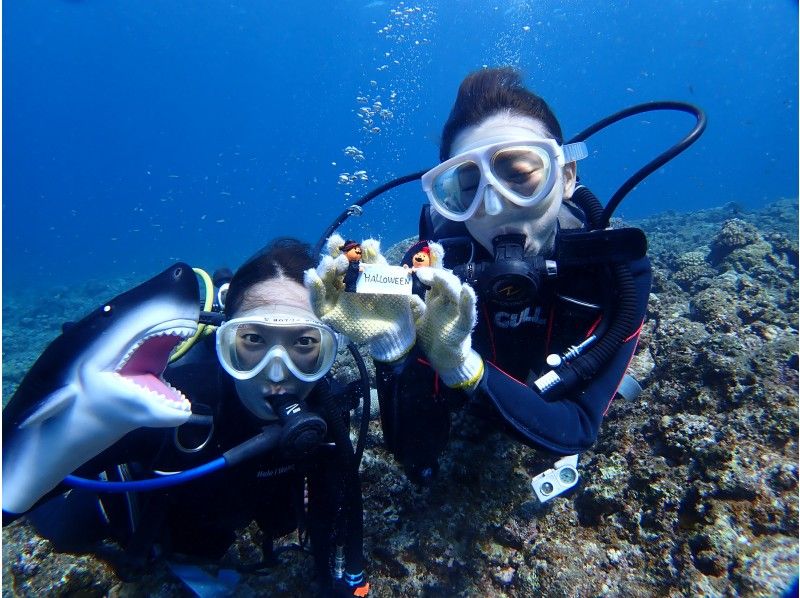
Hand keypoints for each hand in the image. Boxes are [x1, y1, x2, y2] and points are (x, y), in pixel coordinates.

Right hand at [305, 247, 416, 362]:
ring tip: (328, 263)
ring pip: (321, 282)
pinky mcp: (330, 314)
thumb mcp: (386, 279)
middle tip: (342, 258)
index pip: (342, 258)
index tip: (338, 240)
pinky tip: (312, 276)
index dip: (338, 248)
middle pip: (330, 269)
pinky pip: (317, 302)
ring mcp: (335, 299)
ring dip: (322, 271)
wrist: (397, 327)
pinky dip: (313, 289)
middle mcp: (342, 285)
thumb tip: (369, 242)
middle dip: (332, 259)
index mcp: (354, 274)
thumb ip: (377, 262)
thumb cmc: (394, 302)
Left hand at [412, 267, 483, 388]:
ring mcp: (456, 312)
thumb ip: (412, 305)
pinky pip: (467, 312)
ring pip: (455, 291)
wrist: (443, 361)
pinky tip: (466, 290)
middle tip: (420, 271)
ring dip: (446, 282)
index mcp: (437, 298)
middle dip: (435, 271)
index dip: (435, 261)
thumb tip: (401, 290)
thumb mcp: (416, 319)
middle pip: (445, 280)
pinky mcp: (463, 326)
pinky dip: (467, 302)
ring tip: (437, 275)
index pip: (436, 276)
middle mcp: (448, 302)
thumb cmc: (431, 338)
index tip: (431, 246)